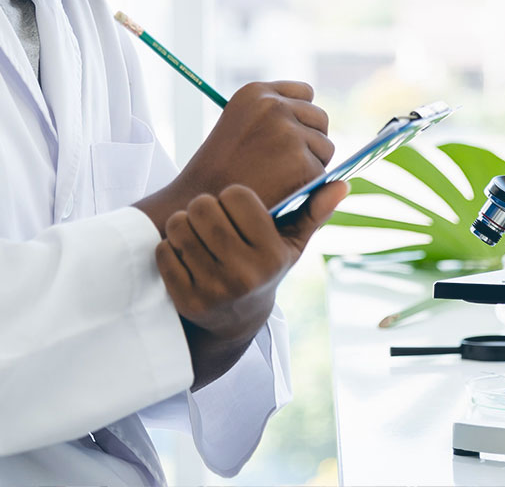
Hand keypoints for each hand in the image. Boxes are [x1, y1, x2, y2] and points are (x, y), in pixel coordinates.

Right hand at [135, 81, 333, 236]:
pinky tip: (279, 192)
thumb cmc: (219, 169)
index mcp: (255, 91)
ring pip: (325, 147)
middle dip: (310, 140)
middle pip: (319, 118)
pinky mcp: (302, 162)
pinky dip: (307, 187)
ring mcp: (289, 133)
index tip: (287, 135)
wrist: (199, 203)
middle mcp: (273, 105)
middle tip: (283, 163)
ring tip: (278, 178)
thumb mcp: (239, 126)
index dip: (300, 116)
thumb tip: (317, 118)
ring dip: (311, 164)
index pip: (305, 92)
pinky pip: (322, 174)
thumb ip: (274, 116)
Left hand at [155, 181, 347, 388]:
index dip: (232, 196)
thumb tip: (341, 184)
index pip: (236, 195)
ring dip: (183, 225)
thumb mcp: (290, 244)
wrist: (235, 321)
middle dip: (203, 207)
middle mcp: (244, 274)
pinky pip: (163, 251)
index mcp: (271, 255)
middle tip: (211, 219)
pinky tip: (186, 258)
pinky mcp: (185, 300)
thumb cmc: (263, 267)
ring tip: (197, 236)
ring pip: (179, 224)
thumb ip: (312, 212)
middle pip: (203, 206)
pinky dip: (169, 249)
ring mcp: (213, 289)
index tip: (236, 209)